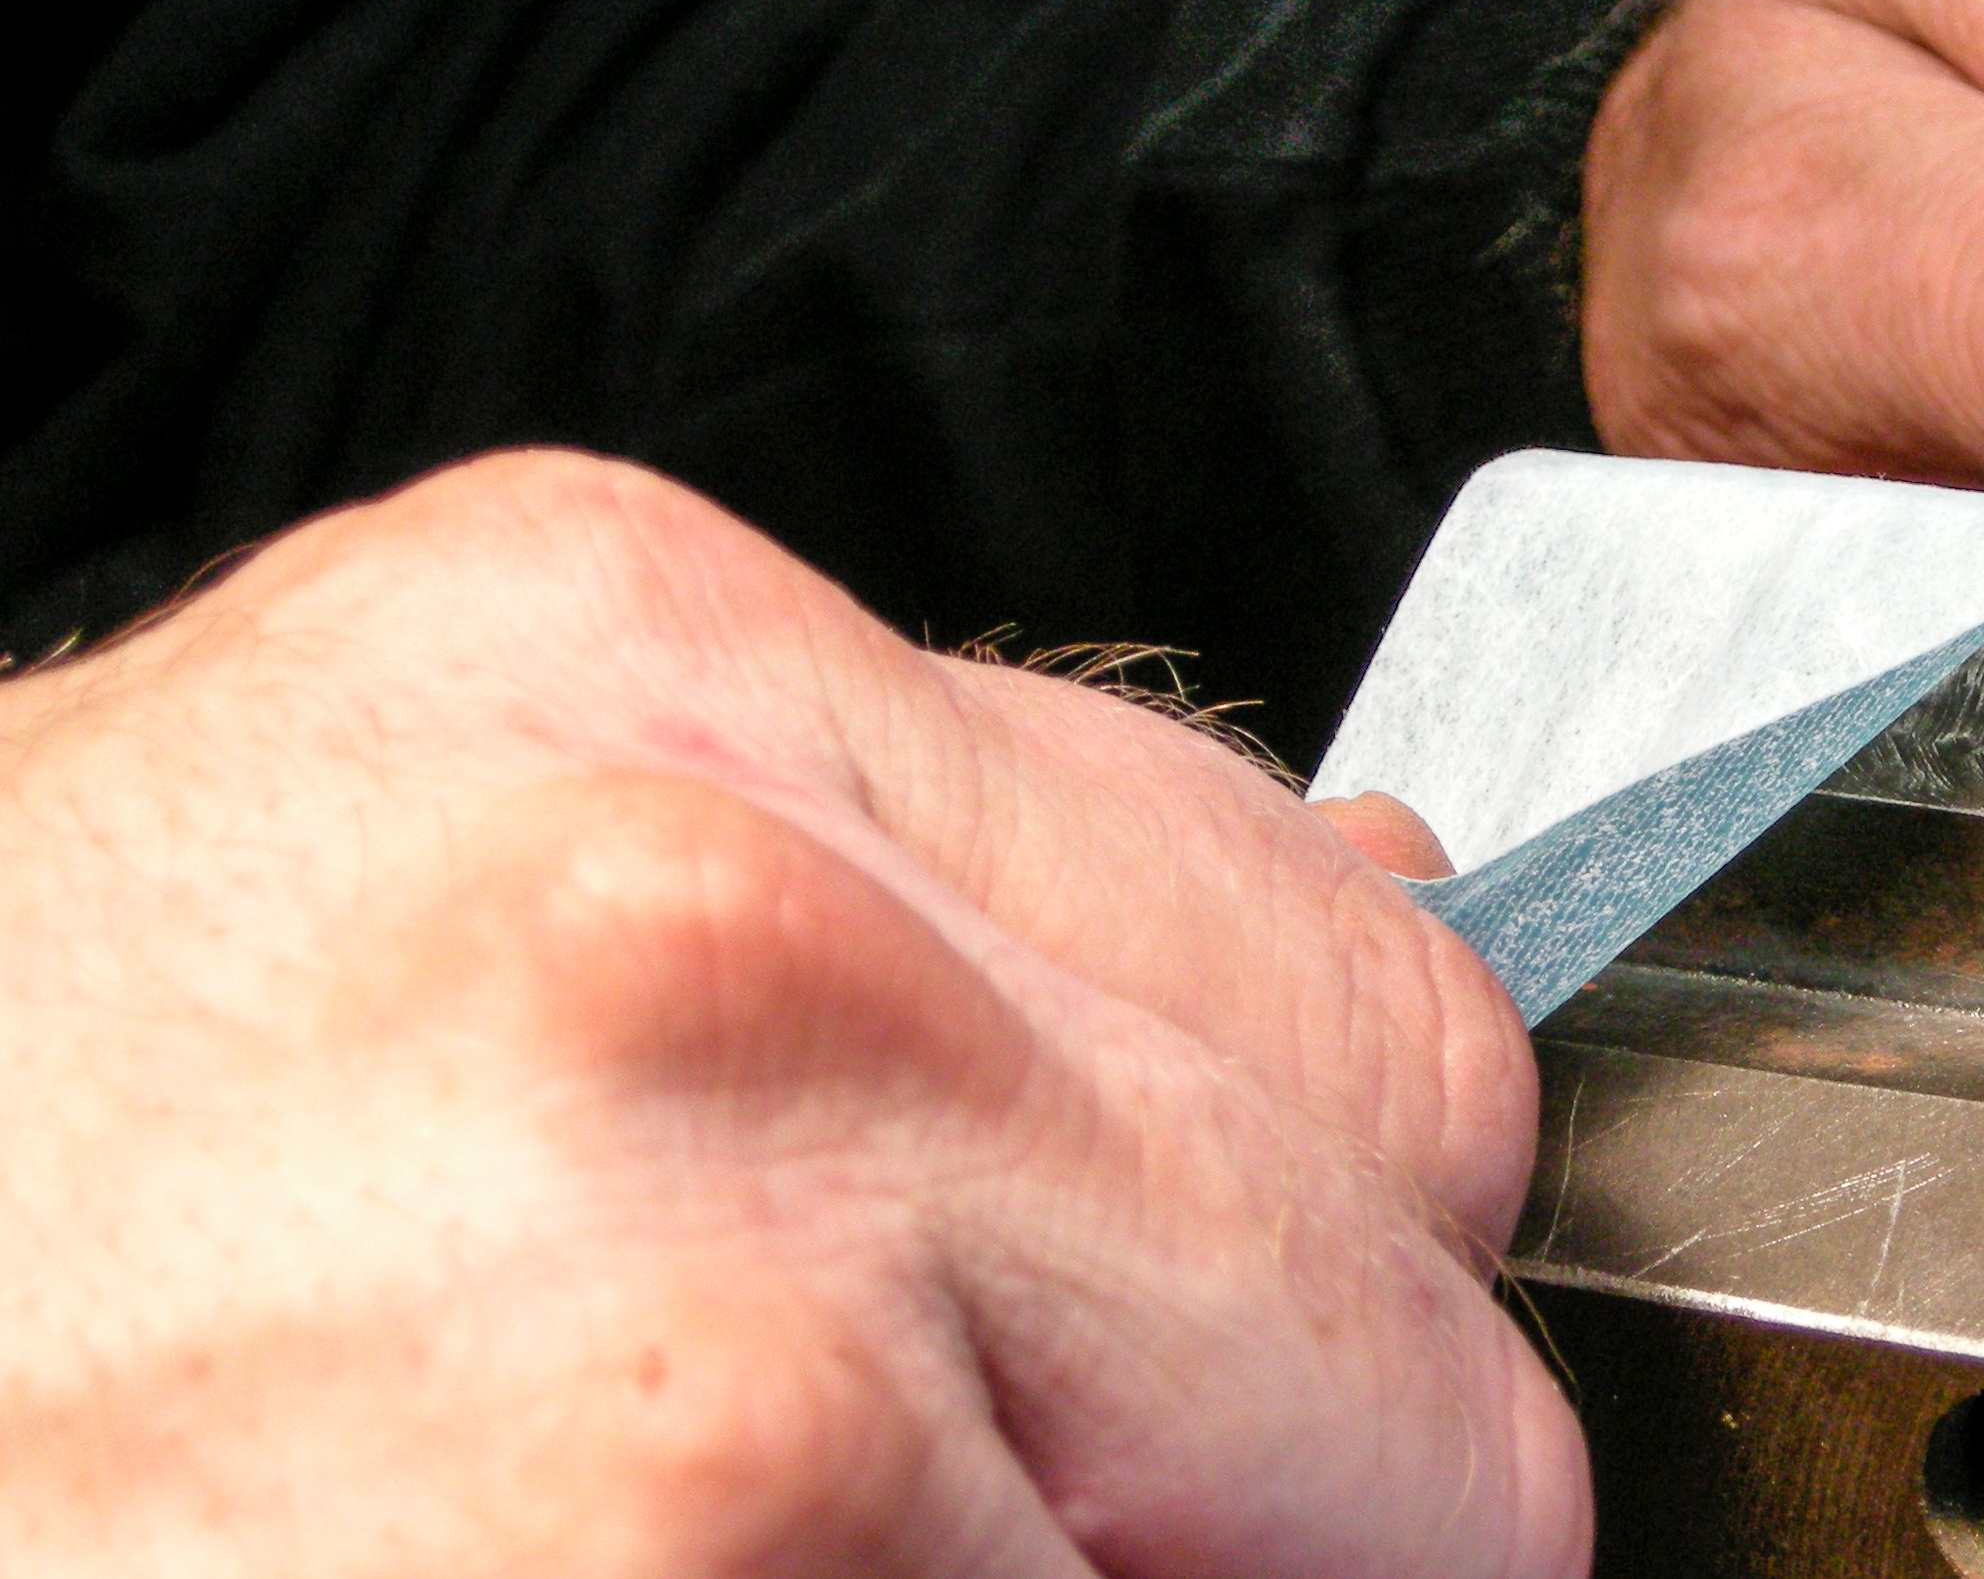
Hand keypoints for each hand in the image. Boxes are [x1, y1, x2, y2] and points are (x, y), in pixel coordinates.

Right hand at [0, 452, 1578, 1578]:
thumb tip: (1359, 932)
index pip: (1363, 969)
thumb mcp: (399, 880)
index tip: (1170, 1310)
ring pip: (1319, 1560)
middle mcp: (708, 942)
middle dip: (1270, 1451)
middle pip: (1411, 1266)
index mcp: (645, 666)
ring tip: (617, 1557)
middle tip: (895, 1501)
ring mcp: (718, 1342)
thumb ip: (919, 899)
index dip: (1309, 1211)